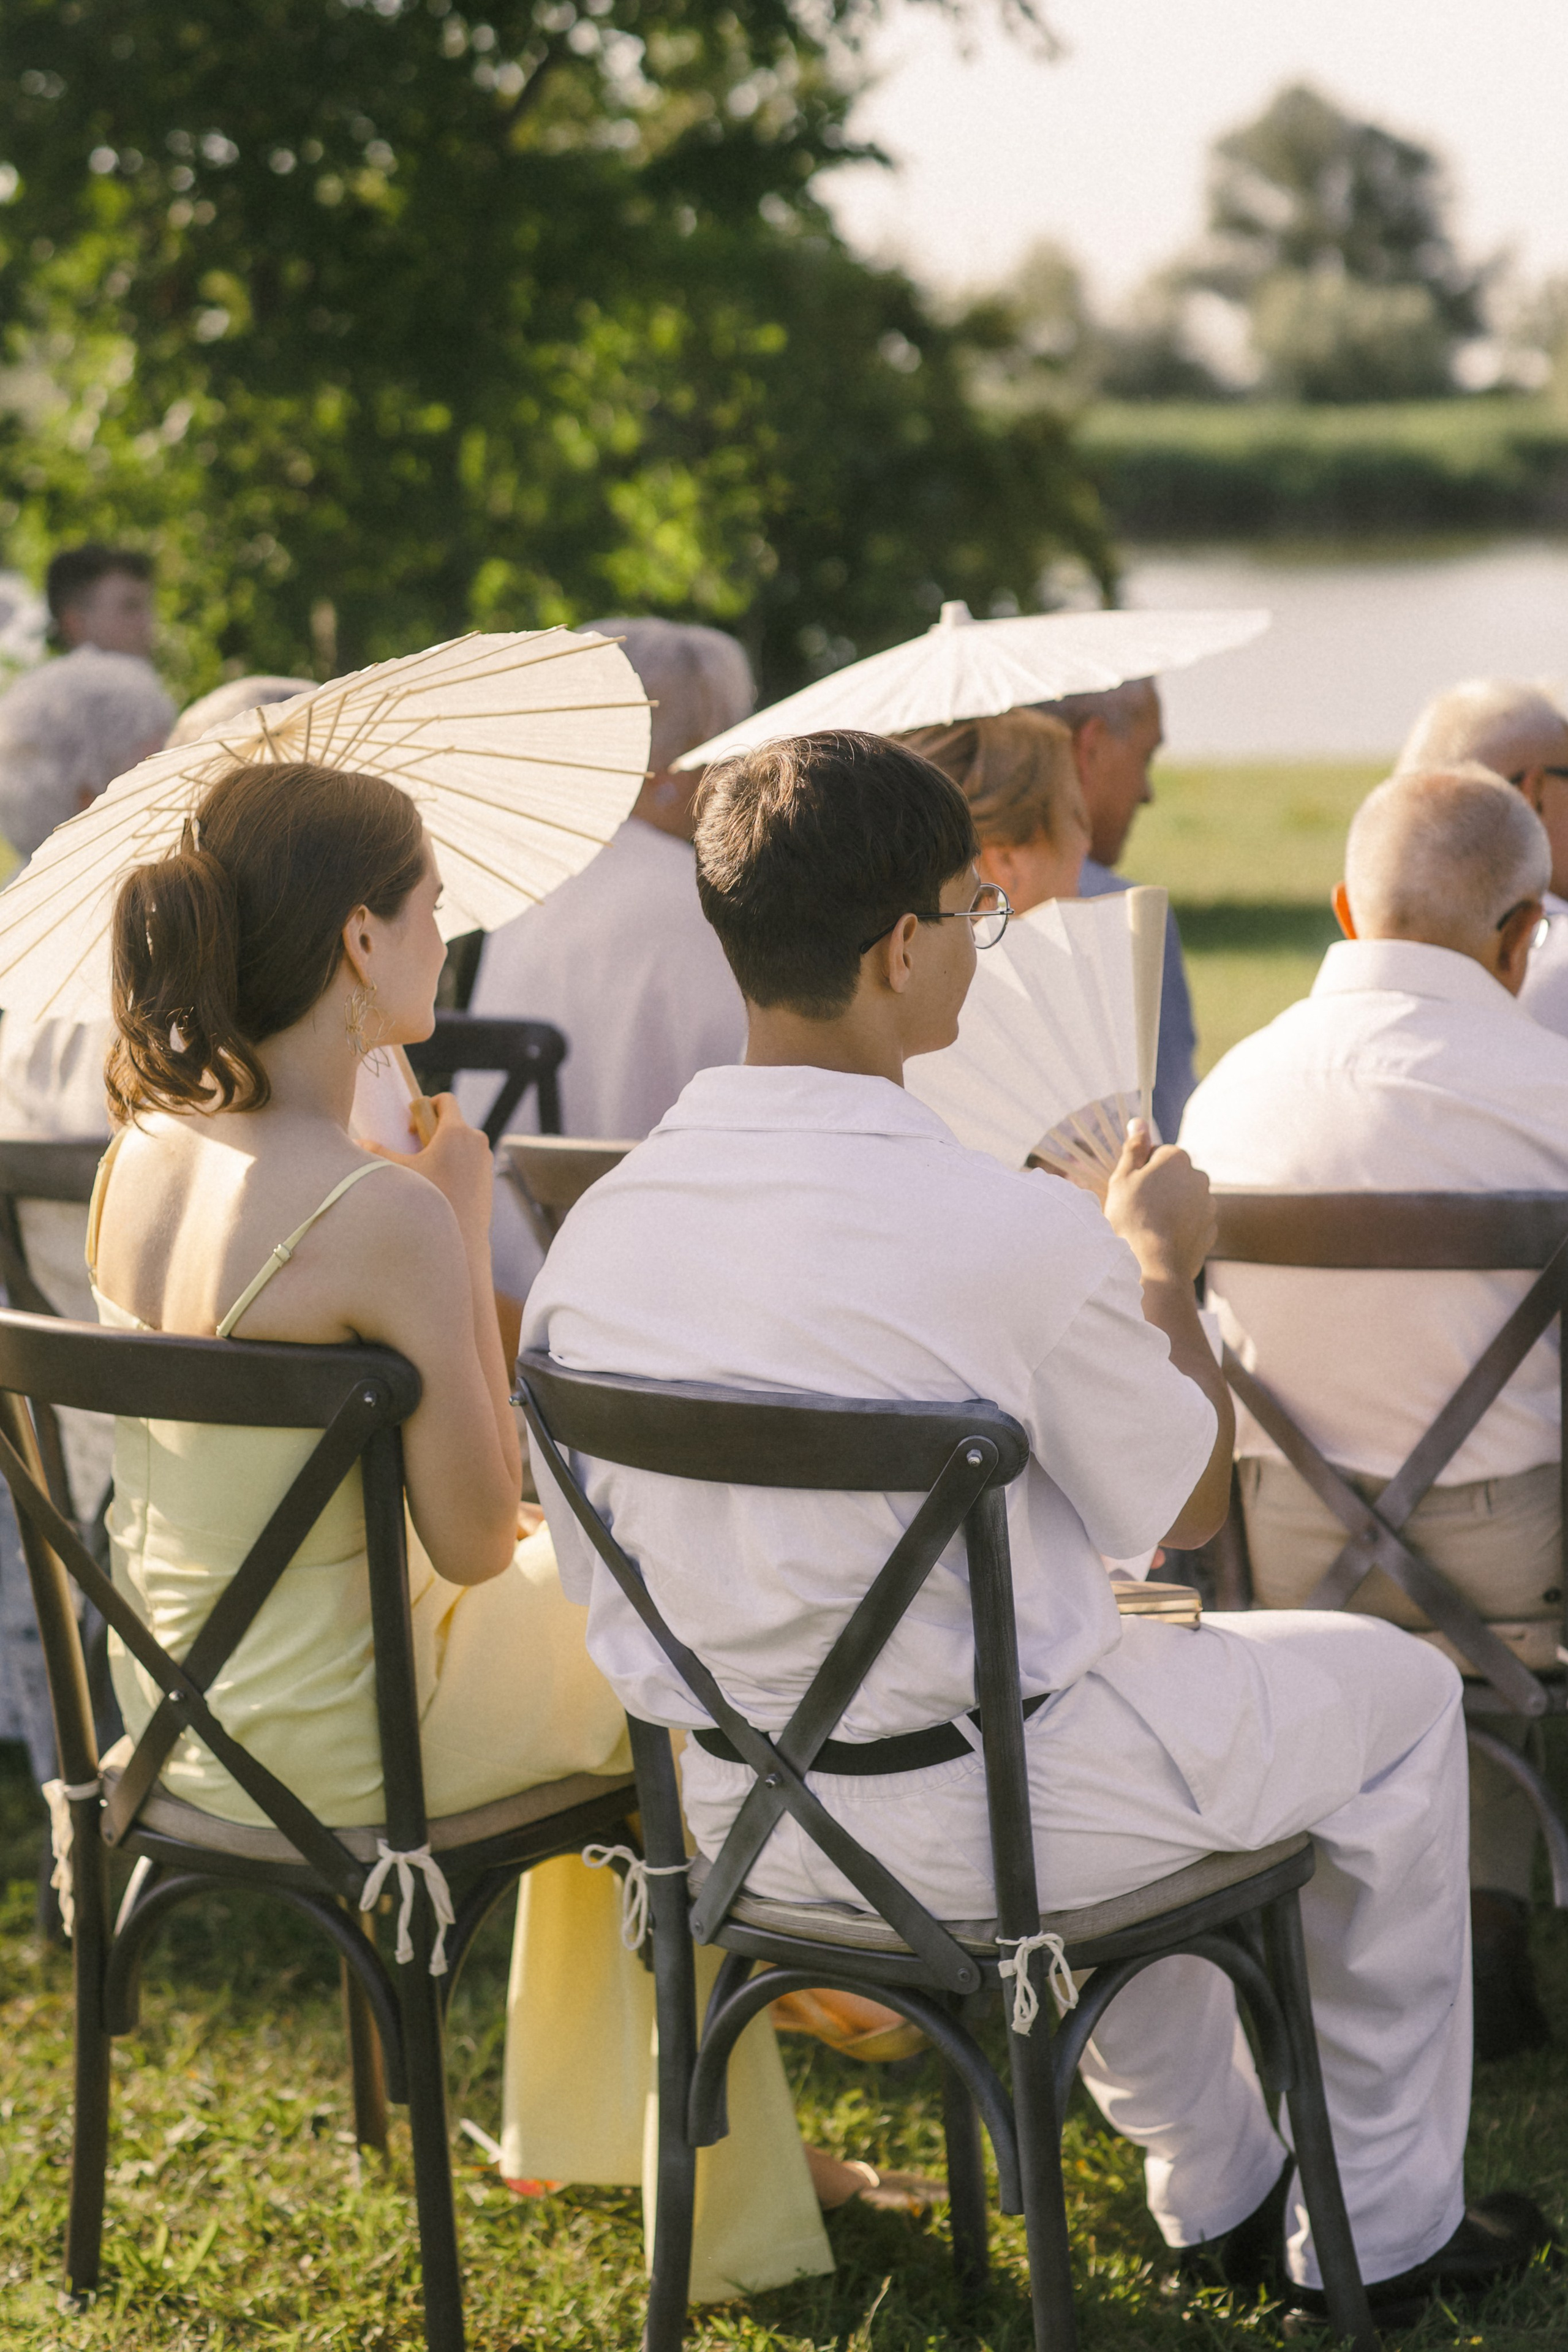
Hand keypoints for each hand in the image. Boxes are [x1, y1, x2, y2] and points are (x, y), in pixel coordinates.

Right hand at [366, 1093, 492, 1240]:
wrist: (462, 1239)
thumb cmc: (431, 1202)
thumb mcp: (401, 1174)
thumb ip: (378, 1154)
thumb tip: (356, 1142)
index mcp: (457, 1131)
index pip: (445, 1100)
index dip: (424, 1107)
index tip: (411, 1128)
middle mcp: (476, 1140)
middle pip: (452, 1121)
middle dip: (431, 1131)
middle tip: (414, 1151)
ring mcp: (485, 1158)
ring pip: (460, 1141)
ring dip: (442, 1148)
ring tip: (426, 1170)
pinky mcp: (488, 1175)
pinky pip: (469, 1159)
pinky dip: (454, 1163)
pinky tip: (440, 1184)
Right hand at [1104, 1119, 1215, 1286]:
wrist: (1154, 1266)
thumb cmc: (1131, 1218)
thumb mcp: (1123, 1179)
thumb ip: (1134, 1149)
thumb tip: (1139, 1122)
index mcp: (1177, 1159)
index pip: (1159, 1153)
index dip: (1143, 1170)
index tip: (1132, 1187)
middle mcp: (1199, 1177)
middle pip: (1175, 1176)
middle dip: (1161, 1187)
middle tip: (1138, 1208)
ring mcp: (1209, 1205)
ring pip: (1185, 1200)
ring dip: (1172, 1208)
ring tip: (1150, 1228)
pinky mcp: (1211, 1230)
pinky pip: (1193, 1222)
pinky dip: (1181, 1228)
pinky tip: (1163, 1241)